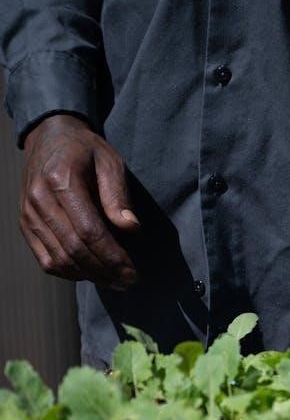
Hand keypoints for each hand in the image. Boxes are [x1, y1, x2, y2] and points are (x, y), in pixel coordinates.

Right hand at [20, 114, 138, 288]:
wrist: (49, 138)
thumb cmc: (86, 150)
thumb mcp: (110, 162)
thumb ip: (118, 195)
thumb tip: (132, 229)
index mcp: (61, 182)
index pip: (88, 231)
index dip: (112, 256)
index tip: (133, 272)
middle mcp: (39, 200)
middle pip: (73, 249)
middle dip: (104, 271)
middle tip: (129, 282)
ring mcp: (28, 214)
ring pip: (58, 259)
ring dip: (89, 276)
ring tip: (115, 281)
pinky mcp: (25, 224)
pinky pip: (44, 258)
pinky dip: (69, 272)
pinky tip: (92, 274)